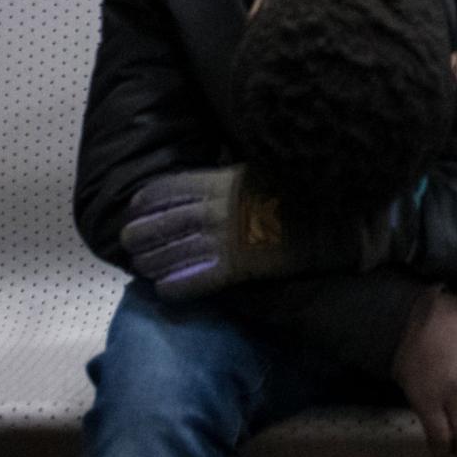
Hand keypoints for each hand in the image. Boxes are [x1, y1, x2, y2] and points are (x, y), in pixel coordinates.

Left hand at [119, 166, 388, 300]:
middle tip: (129, 241)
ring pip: (173, 252)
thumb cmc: (299, 191)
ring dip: (153, 260)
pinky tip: (163, 288)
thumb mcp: (262, 168)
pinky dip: (177, 285)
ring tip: (140, 264)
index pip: (171, 189)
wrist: (327, 220)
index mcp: (220, 182)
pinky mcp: (235, 267)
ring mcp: (223, 240)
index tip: (134, 206)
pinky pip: (196, 279)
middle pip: (164, 222)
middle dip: (143, 233)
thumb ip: (235, 171)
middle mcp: (214, 210)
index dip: (148, 200)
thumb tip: (221, 168)